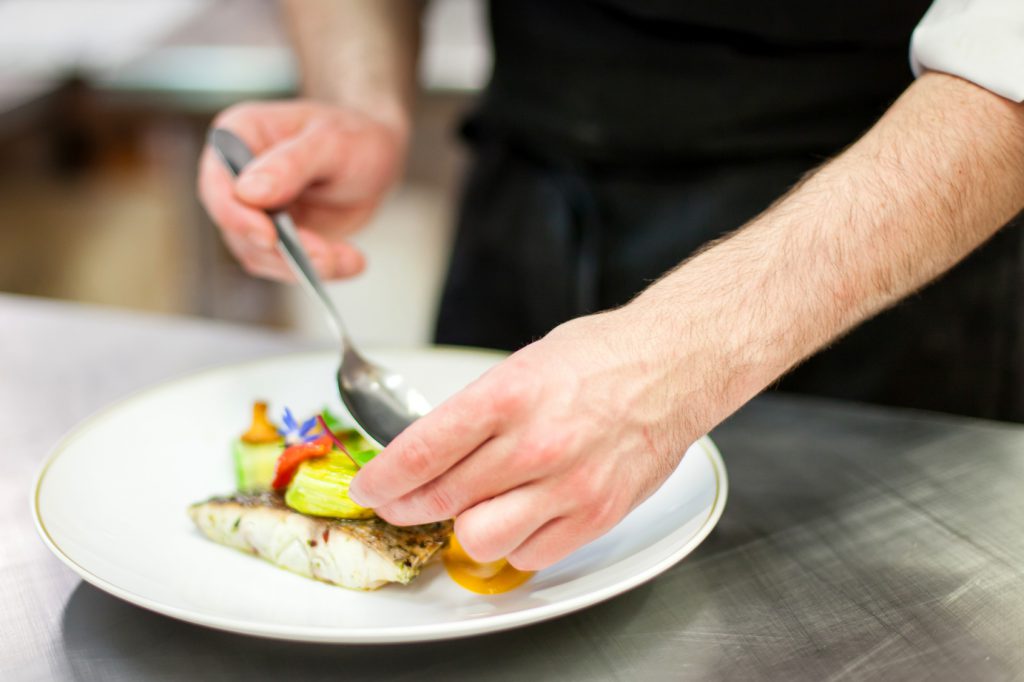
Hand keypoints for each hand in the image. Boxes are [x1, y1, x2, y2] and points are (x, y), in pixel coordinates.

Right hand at [198, 99, 406, 280]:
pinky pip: (285, 264)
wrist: (376, 158)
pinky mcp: (274, 237)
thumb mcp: (330, 142)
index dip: (236, 214)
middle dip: (279, 250)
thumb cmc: (352, 136)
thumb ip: (291, 164)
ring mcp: (253, 210)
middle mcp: (237, 175)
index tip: (269, 236)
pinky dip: (317, 268)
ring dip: (301, 264)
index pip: (218, 181)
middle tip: (323, 257)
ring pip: (259, 254)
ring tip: (346, 259)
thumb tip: (247, 192)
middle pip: (236, 226)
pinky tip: (351, 261)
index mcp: (239, 134)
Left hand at [347, 308, 707, 570]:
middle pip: (441, 499)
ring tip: (468, 510)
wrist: (673, 365)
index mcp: (507, 395)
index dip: (383, 480)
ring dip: (463, 528)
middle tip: (401, 503)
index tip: (370, 489)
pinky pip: (531, 555)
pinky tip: (520, 517)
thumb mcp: (521, 366)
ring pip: (480, 538)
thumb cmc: (600, 357)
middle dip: (407, 506)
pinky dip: (515, 543)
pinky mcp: (596, 514)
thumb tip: (429, 451)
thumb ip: (476, 413)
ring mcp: (567, 483)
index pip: (420, 453)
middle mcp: (534, 443)